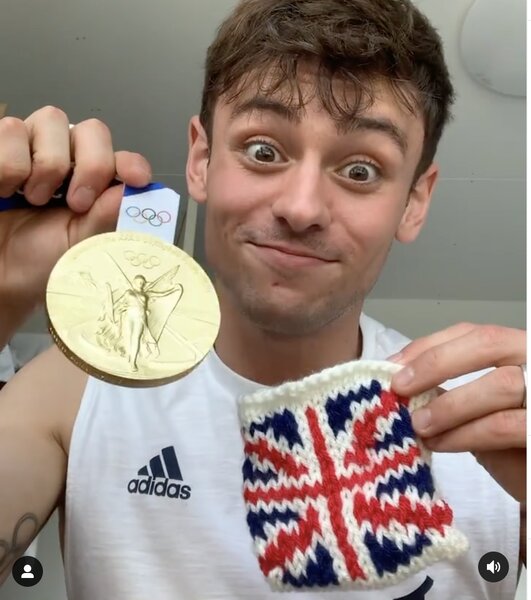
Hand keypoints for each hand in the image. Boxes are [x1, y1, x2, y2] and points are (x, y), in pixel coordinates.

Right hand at [0, 106, 152, 340]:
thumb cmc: (39, 259)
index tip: (138, 180)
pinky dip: (9, 166)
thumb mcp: (80, 244)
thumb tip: (133, 190)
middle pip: (92, 130)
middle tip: (77, 203)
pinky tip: (5, 189)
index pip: (121, 159)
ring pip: (51, 120)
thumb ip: (106, 216)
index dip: (131, 164)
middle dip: (91, 165)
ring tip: (34, 199)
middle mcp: (69, 157)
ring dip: (47, 166)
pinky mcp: (1, 144)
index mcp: (96, 184)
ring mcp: (34, 145)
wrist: (0, 270)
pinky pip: (12, 130)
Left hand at [388, 322, 525, 502]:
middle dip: (436, 362)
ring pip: (500, 384)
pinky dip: (464, 434)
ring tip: (417, 425)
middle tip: (400, 387)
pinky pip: (504, 425)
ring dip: (449, 405)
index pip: (473, 332)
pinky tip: (438, 444)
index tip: (393, 365)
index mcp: (517, 351)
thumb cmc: (505, 446)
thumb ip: (446, 390)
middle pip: (488, 342)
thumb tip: (398, 379)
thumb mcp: (473, 410)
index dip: (431, 345)